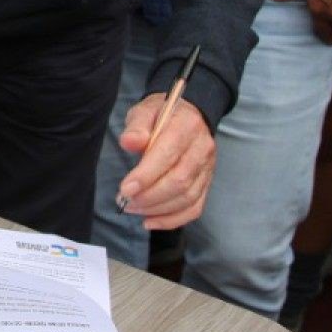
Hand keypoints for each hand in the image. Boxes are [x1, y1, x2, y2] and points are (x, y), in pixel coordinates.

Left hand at [115, 95, 214, 229]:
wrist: (188, 115)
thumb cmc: (160, 115)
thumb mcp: (145, 110)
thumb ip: (137, 126)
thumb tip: (129, 142)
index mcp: (187, 126)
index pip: (168, 154)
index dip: (146, 175)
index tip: (125, 189)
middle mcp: (202, 149)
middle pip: (180, 181)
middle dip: (149, 196)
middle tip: (124, 201)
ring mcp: (207, 168)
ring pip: (187, 198)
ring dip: (157, 209)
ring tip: (132, 208)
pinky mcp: (206, 183)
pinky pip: (194, 208)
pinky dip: (172, 220)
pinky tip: (150, 221)